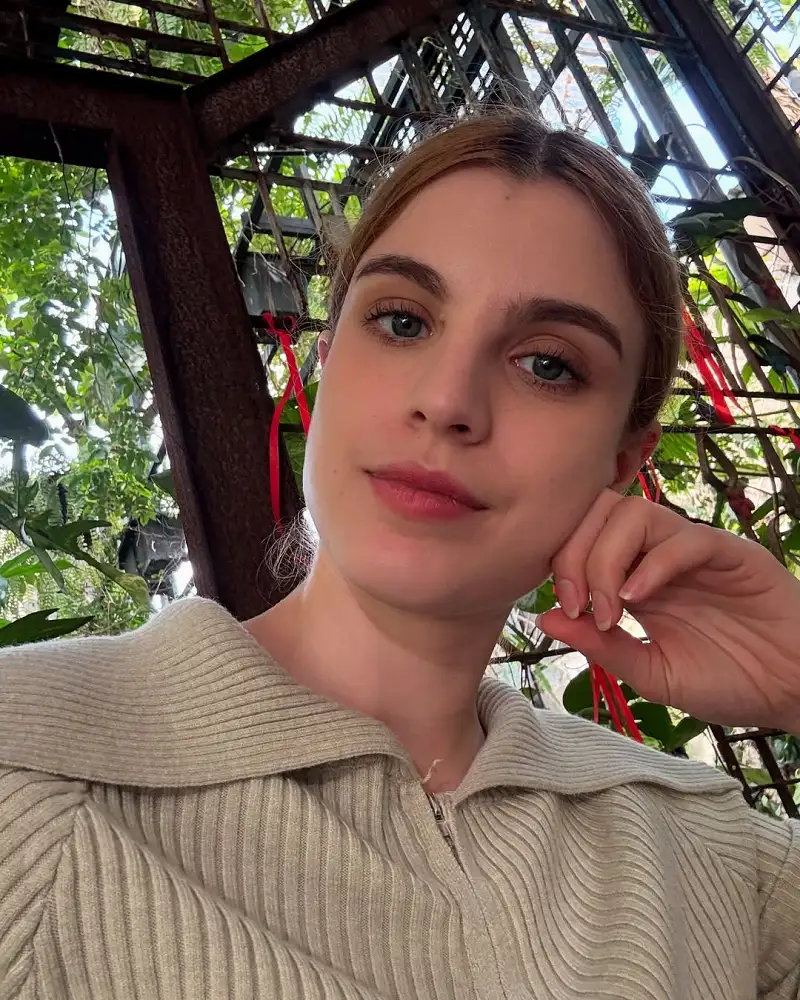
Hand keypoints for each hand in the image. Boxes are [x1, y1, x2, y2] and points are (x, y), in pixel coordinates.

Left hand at [536, 489, 799, 733]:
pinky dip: (653, 564)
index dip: (560, 561)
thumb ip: (600, 645)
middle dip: (574, 551)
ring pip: (636, 513)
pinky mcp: (732, 554)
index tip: (561, 609)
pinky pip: (686, 539)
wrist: (795, 691)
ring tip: (611, 607)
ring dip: (607, 556)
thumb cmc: (729, 681)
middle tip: (577, 601)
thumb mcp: (651, 673)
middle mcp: (659, 555)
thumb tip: (543, 619)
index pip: (582, 535)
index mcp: (635, 577)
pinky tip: (640, 600)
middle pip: (601, 510)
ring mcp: (694, 550)